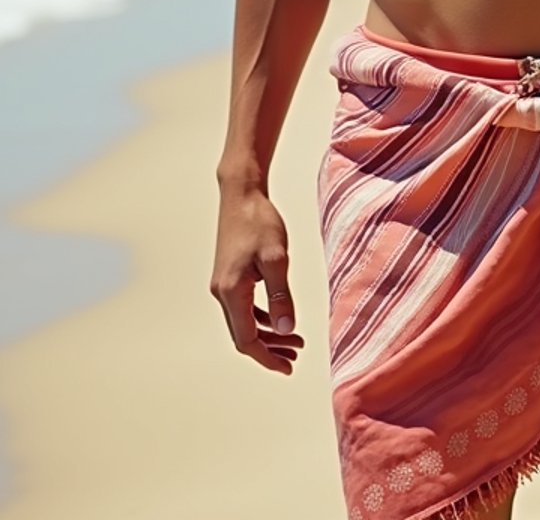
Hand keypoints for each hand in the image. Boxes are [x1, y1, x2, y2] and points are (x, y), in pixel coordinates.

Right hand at [210, 186, 304, 373]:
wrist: (240, 194)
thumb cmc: (259, 222)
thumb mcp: (277, 259)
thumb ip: (281, 296)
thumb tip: (287, 330)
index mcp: (232, 292)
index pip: (247, 340)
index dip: (268, 358)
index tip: (289, 367)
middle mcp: (222, 292)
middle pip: (243, 336)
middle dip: (270, 350)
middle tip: (295, 357)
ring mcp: (223, 284)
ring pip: (243, 323)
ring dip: (267, 335)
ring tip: (293, 341)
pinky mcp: (228, 276)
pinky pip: (243, 307)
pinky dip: (261, 318)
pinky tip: (279, 318)